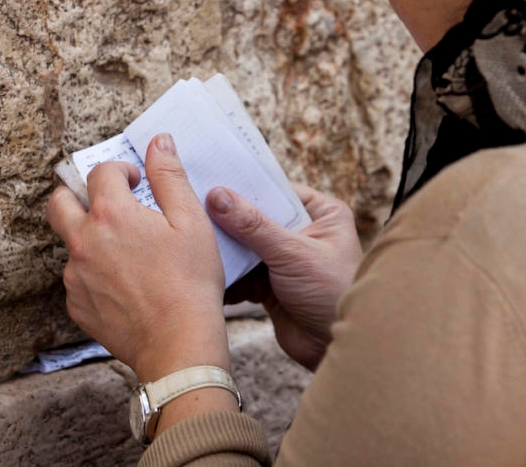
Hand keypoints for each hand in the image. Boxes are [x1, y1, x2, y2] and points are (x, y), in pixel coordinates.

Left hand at [46, 134, 229, 381]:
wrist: (178, 343)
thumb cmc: (189, 282)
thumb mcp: (191, 221)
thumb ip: (169, 177)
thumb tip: (159, 143)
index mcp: (110, 215)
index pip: (100, 173)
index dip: (120, 170)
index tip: (137, 183)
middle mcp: (83, 242)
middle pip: (58, 203)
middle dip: (77, 194)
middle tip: (105, 202)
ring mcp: (75, 277)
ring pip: (72, 244)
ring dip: (92, 238)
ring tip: (130, 253)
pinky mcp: (77, 305)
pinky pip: (79, 278)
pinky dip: (97, 273)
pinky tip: (128, 283)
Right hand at [207, 182, 361, 370]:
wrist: (335, 348)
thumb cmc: (332, 292)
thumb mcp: (293, 252)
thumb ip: (253, 226)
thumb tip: (218, 196)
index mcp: (322, 213)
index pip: (277, 190)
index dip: (245, 186)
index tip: (210, 176)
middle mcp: (304, 232)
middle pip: (256, 218)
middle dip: (227, 220)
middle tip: (191, 209)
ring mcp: (285, 260)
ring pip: (245, 248)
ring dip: (224, 251)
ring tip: (190, 242)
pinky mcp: (270, 287)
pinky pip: (241, 275)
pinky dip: (225, 277)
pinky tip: (201, 274)